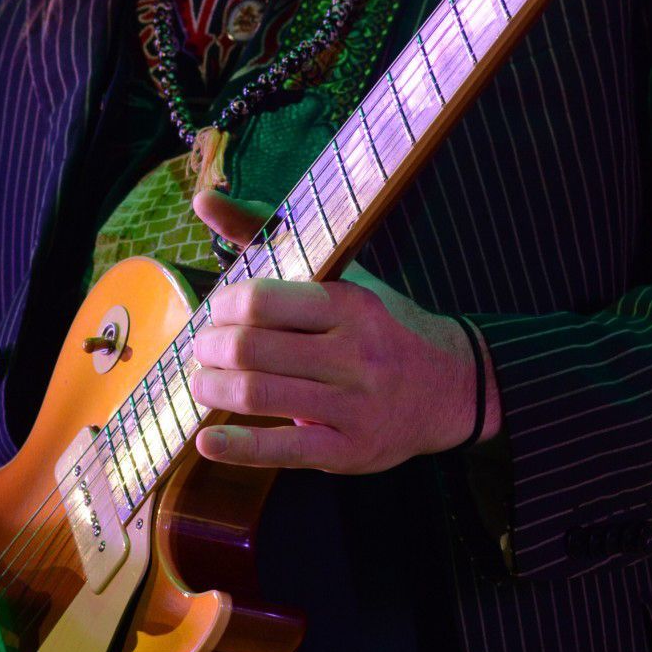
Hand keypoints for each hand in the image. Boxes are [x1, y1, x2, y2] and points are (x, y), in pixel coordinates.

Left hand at [188, 189, 500, 472]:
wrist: (449, 388)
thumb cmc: (380, 327)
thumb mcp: (341, 276)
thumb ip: (267, 235)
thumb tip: (202, 199)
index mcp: (350, 305)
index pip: (261, 302)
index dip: (221, 308)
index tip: (215, 312)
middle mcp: (355, 354)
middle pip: (251, 350)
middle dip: (209, 350)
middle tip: (201, 350)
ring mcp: (353, 406)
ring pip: (258, 395)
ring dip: (213, 389)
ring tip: (202, 382)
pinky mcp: (349, 451)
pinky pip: (282, 449)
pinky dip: (236, 447)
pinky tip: (207, 441)